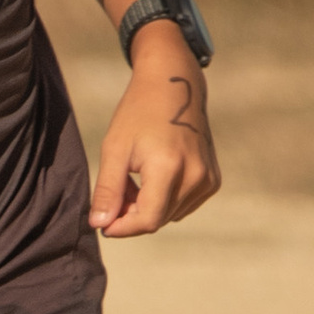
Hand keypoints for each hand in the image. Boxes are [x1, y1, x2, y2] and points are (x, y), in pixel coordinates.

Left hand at [89, 52, 219, 235]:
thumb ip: (107, 190)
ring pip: (170, 215)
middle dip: (132, 214)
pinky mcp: (213, 180)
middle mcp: (196, 176)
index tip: (103, 223)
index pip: (148, 220)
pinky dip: (165, 200)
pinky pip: (183, 205)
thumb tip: (99, 225)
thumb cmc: (139, 113)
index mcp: (170, 167)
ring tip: (135, 178)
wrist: (174, 85)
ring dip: (148, 207)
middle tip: (116, 189)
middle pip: (158, 219)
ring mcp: (208, 180)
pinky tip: (155, 177)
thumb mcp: (115, 149)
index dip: (122, 228)